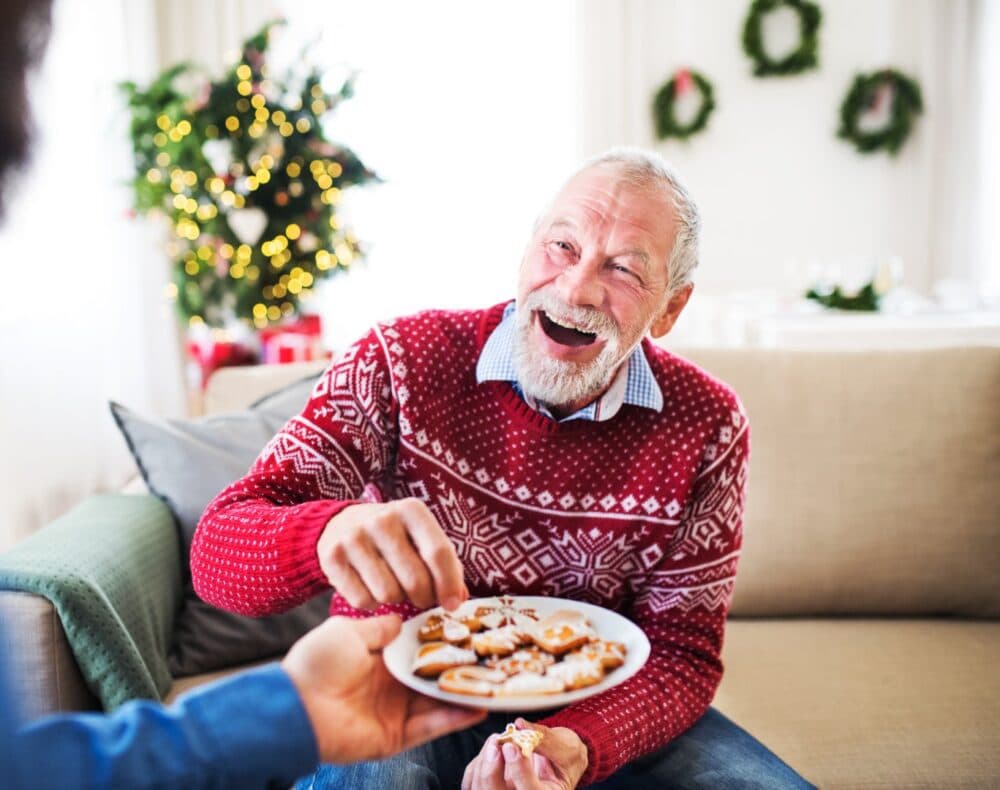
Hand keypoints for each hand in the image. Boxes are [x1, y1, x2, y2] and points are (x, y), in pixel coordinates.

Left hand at [282, 615, 485, 763]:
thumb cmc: (318, 663)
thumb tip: (402, 620)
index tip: (468, 628)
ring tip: (496, 681)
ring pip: (438, 701)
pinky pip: (431, 726)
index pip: (417, 649)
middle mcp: (389, 686)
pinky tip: (479, 706)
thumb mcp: (349, 631)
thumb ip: (380, 627)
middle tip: (493, 656)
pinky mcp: (396, 737)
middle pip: (433, 676)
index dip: (441, 640)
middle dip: (460, 668)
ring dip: (464, 693)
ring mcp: (394, 712)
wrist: (296, 708)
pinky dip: (454, 718)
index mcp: (377, 659)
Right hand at [318, 498, 465, 609]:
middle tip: (421, 597)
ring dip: (396, 599)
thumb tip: (457, 598)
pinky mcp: (332, 556)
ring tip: (394, 586)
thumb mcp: (421, 538)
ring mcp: (354, 537)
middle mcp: (382, 520)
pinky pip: (362, 600)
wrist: (343, 523)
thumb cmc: (395, 536)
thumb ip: (445, 564)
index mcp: (412, 510)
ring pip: (388, 593)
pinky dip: (371, 603)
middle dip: (423, 597)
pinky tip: (371, 587)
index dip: (449, 583)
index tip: (452, 604)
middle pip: (414, 579)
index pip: (438, 552)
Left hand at [461, 718, 587, 789]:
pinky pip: (472, 782)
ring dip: (483, 762)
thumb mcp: (566, 746)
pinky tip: (491, 749)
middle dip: (491, 770)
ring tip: (496, 741)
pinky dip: (477, 764)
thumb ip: (544, 737)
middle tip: (496, 742)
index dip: (519, 771)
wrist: (559, 761)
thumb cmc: (566, 756)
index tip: (511, 746)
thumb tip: (520, 725)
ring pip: (480, 789)